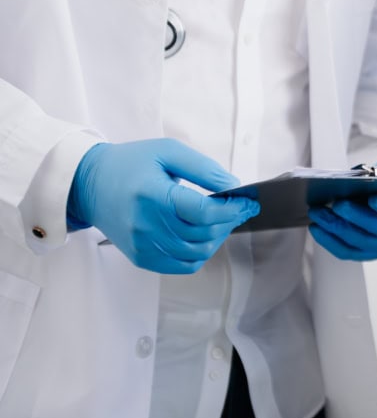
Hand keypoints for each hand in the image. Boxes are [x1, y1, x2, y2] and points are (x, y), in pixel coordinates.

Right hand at [67, 139, 259, 273]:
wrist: (88, 184)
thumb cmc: (130, 164)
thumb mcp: (167, 152)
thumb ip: (203, 169)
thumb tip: (233, 186)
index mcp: (152, 195)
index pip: (204, 212)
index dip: (233, 209)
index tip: (247, 202)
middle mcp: (146, 224)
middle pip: (204, 233)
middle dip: (230, 221)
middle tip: (238, 209)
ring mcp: (143, 245)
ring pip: (198, 252)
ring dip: (218, 237)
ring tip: (223, 221)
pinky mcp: (142, 258)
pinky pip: (183, 265)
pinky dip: (201, 253)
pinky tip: (205, 236)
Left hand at [308, 157, 376, 260]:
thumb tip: (353, 180)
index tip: (373, 198)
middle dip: (355, 216)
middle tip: (336, 204)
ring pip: (361, 242)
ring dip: (336, 228)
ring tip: (318, 213)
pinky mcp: (374, 254)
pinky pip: (350, 252)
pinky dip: (331, 241)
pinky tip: (318, 229)